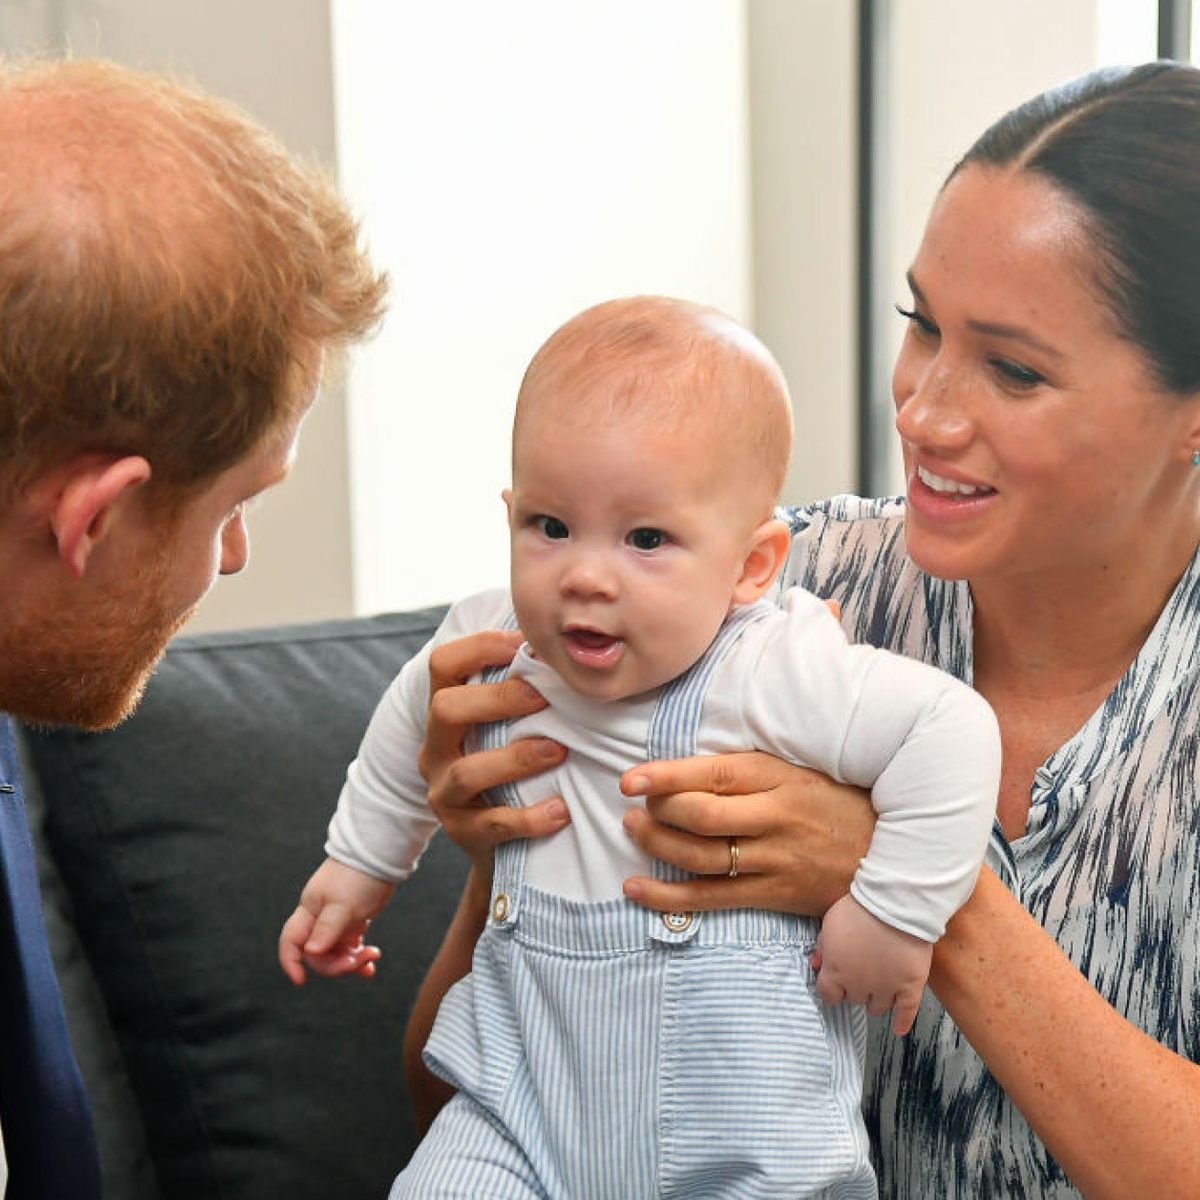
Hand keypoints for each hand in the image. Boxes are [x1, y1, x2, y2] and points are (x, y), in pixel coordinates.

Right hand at [278, 858, 393, 984]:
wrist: (380, 856)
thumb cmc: (359, 876)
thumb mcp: (343, 904)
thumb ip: (327, 928)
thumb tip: (311, 952)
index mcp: (310, 911)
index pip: (291, 941)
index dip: (291, 961)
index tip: (301, 980)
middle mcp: (319, 919)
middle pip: (317, 954)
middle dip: (337, 963)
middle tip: (361, 959)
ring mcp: (336, 921)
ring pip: (335, 952)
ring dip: (352, 961)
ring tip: (373, 955)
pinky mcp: (352, 921)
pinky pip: (350, 946)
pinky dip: (359, 956)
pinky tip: (370, 965)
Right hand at [420, 629, 570, 877]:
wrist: (504, 844)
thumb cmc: (515, 768)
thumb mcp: (508, 726)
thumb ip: (525, 688)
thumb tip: (568, 640)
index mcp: (446, 713)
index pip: (444, 664)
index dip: (480, 646)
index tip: (524, 642)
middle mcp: (436, 749)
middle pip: (444, 709)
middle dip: (497, 699)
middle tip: (545, 696)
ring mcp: (444, 793)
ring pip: (466, 771)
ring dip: (517, 758)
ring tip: (560, 751)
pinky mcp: (463, 833)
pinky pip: (492, 825)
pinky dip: (529, 818)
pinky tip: (561, 810)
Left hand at [619, 752, 873, 915]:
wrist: (892, 856)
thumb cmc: (837, 803)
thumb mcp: (799, 770)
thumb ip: (750, 770)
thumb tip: (688, 765)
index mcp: (778, 778)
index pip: (713, 774)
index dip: (666, 776)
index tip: (631, 779)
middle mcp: (775, 818)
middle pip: (701, 817)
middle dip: (657, 812)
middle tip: (633, 807)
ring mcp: (775, 859)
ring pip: (701, 857)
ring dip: (657, 845)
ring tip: (632, 832)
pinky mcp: (774, 894)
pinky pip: (711, 898)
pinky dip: (669, 896)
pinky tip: (637, 888)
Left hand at [812, 894, 931, 1034]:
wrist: (894, 904)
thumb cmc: (858, 910)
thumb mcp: (830, 923)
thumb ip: (822, 947)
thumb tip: (817, 965)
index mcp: (836, 971)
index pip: (828, 995)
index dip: (832, 989)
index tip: (837, 983)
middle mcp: (859, 986)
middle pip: (854, 999)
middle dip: (855, 988)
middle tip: (862, 975)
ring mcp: (886, 988)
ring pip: (877, 1007)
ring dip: (876, 1000)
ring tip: (879, 990)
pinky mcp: (910, 986)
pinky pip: (907, 1012)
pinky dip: (903, 1022)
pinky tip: (899, 1028)